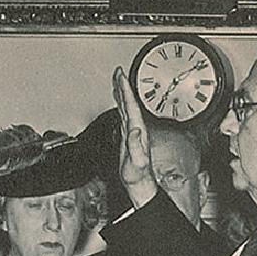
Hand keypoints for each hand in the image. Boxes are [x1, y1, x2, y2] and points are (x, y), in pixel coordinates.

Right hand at [112, 67, 157, 208]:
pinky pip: (124, 115)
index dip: (126, 91)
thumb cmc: (138, 175)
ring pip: (126, 107)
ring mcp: (133, 132)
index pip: (132, 106)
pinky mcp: (128, 136)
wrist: (140, 183)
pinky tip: (119, 102)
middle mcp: (137, 129)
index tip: (121, 78)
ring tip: (117, 82)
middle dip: (123, 87)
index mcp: (139, 131)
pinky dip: (121, 106)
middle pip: (130, 103)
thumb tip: (134, 129)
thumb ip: (136, 146)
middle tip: (118, 72)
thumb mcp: (137, 161)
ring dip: (122, 94)